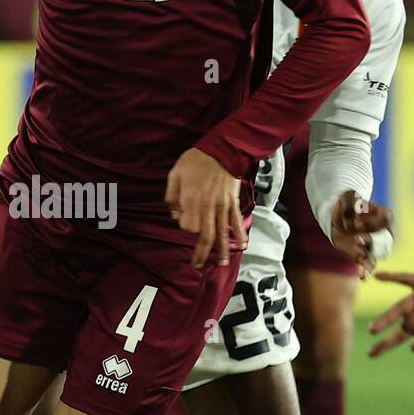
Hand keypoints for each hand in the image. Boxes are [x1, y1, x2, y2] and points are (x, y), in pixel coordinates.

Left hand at [165, 147, 246, 267]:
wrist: (222, 149)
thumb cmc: (196, 161)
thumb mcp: (174, 174)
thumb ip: (171, 196)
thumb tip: (174, 214)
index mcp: (191, 201)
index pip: (188, 227)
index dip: (185, 228)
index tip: (184, 222)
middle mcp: (207, 208)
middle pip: (206, 236)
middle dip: (202, 253)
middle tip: (198, 265)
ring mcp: (222, 206)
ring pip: (222, 233)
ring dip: (222, 250)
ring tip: (221, 262)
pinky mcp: (232, 202)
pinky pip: (236, 221)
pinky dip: (240, 233)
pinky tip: (242, 244)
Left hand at [329, 190, 393, 277]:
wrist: (339, 214)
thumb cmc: (347, 203)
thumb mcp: (347, 196)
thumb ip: (351, 203)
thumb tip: (353, 216)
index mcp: (383, 215)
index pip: (386, 218)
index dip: (373, 220)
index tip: (357, 219)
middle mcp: (382, 231)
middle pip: (383, 238)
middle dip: (370, 239)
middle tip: (357, 239)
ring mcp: (373, 244)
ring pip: (376, 253)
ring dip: (368, 259)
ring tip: (364, 267)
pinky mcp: (362, 253)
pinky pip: (368, 264)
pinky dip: (366, 271)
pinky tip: (363, 277)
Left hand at [367, 259, 413, 355]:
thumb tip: (412, 350)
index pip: (406, 337)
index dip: (411, 343)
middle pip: (399, 327)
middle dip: (386, 341)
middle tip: (370, 354)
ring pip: (399, 308)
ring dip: (386, 319)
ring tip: (372, 331)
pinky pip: (406, 278)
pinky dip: (393, 277)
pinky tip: (379, 276)